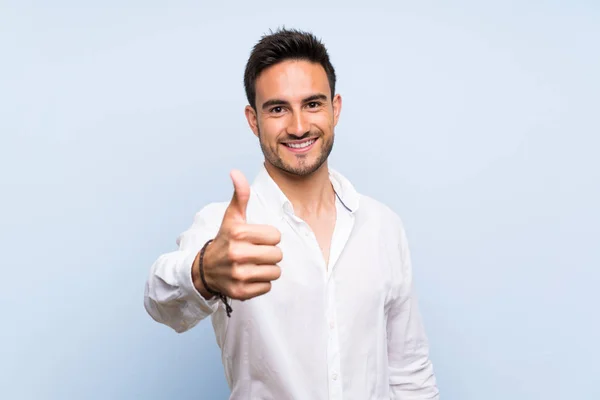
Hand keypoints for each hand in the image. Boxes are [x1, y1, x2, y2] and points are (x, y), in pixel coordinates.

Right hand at [197, 169, 282, 300]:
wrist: (205, 270)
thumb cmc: (225, 240)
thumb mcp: (232, 217)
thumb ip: (240, 195)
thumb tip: (235, 172)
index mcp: (239, 233)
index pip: (276, 237)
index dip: (269, 238)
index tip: (255, 239)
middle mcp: (237, 254)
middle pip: (277, 255)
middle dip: (269, 254)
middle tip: (255, 253)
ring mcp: (239, 275)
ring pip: (275, 272)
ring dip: (267, 269)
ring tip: (253, 265)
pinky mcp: (241, 292)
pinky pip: (267, 287)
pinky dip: (261, 284)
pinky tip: (249, 277)